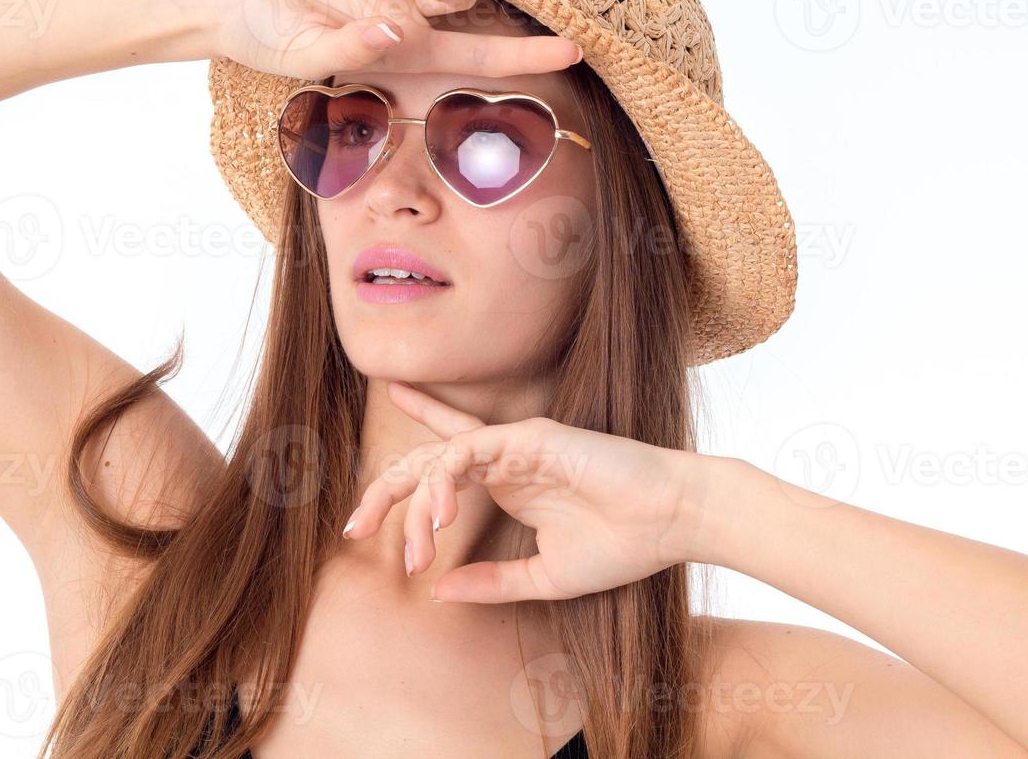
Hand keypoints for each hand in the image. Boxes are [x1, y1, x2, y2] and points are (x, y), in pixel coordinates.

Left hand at [342, 381, 720, 602]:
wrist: (672, 521)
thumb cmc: (622, 544)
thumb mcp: (544, 576)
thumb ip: (493, 582)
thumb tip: (440, 591)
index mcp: (505, 482)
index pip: (438, 469)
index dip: (397, 492)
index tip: (361, 530)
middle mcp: (502, 458)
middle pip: (423, 463)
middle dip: (383, 493)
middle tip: (354, 528)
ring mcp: (512, 444)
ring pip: (438, 460)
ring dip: (415, 503)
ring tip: (413, 547)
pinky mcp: (526, 436)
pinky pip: (466, 451)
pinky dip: (445, 482)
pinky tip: (441, 518)